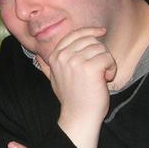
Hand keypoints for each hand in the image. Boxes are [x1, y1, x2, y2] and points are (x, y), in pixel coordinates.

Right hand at [37, 27, 115, 147]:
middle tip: (100, 69)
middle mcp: (64, 56)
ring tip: (103, 76)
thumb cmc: (70, 99)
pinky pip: (108, 58)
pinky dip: (112, 68)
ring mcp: (76, 61)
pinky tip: (106, 79)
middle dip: (100, 52)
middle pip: (91, 40)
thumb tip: (36, 55)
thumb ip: (47, 66)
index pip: (76, 34)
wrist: (78, 116)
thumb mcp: (53, 79)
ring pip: (101, 48)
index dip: (90, 31)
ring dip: (107, 62)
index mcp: (55, 56)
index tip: (102, 32)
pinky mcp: (90, 68)